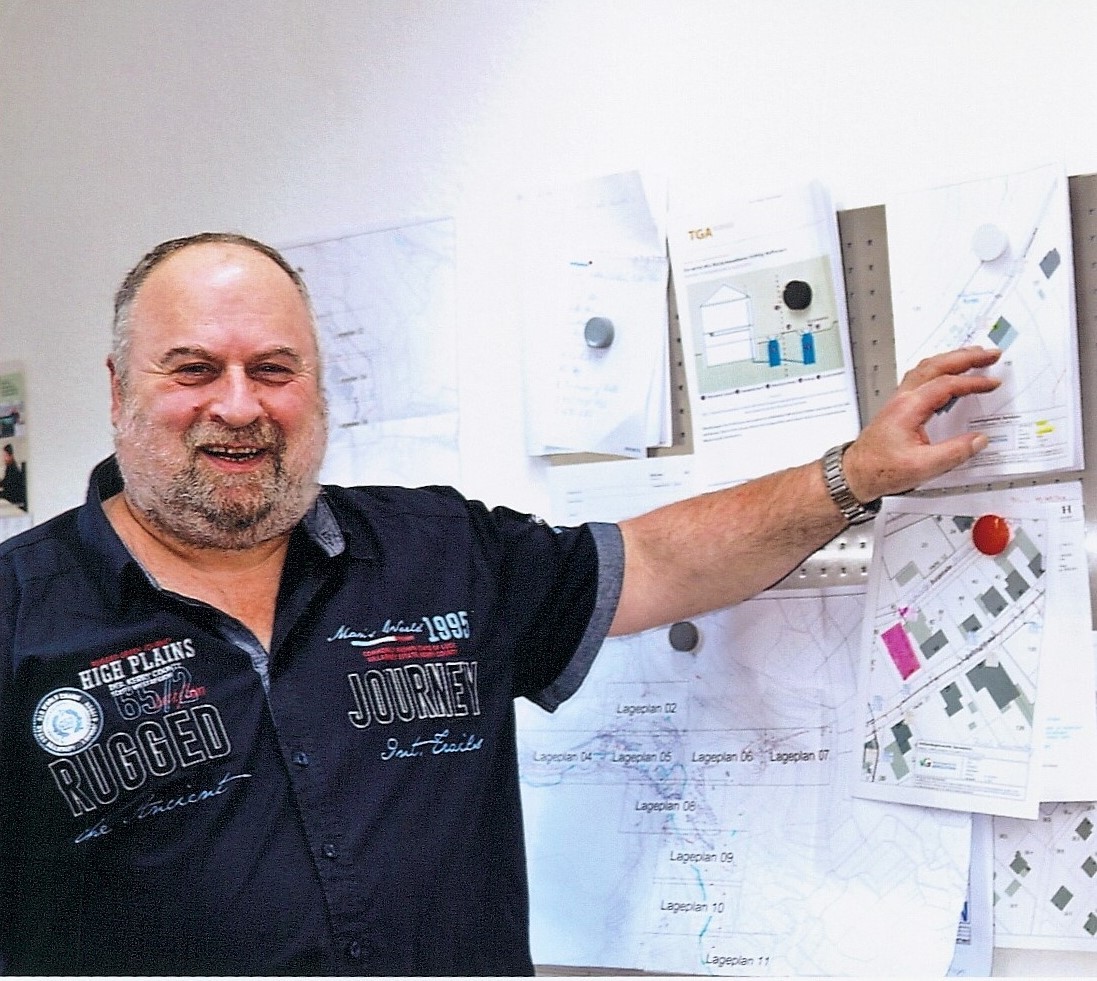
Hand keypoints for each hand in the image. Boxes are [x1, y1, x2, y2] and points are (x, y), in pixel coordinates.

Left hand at [842, 346, 1001, 501]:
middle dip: (965, 356)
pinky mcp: (898, 407)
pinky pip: (920, 378)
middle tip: (990, 353)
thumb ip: (954, 453)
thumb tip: (979, 440)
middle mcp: (902, 399)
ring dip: (951, 359)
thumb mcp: (923, 467)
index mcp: (908, 408)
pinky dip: (939, 369)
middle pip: (935, 365)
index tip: (992, 383)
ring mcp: (898, 401)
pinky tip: (948, 373)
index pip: (946, 385)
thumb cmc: (879, 469)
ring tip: (974, 356)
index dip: (972, 382)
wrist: (855, 474)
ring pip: (926, 368)